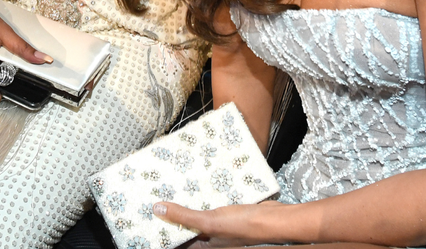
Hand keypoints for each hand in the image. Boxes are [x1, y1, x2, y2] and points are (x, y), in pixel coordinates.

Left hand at [153, 201, 285, 247]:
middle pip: (186, 226)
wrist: (275, 218)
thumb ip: (184, 216)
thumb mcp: (210, 221)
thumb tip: (158, 210)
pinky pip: (211, 204)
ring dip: (189, 203)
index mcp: (204, 246)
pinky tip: (198, 184)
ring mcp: (220, 224)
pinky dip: (205, 195)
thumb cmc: (246, 227)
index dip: (164, 231)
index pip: (178, 242)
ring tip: (173, 188)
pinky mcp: (228, 212)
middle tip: (158, 198)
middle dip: (174, 214)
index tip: (150, 219)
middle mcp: (211, 237)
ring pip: (199, 214)